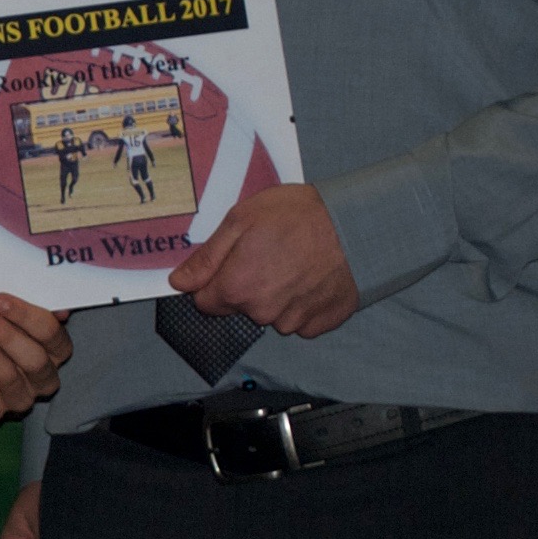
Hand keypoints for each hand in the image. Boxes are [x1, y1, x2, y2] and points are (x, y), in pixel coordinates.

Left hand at [0, 295, 73, 423]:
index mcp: (55, 352)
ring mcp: (20, 399)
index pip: (51, 334)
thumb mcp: (12, 316)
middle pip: (35, 360)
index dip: (26, 316)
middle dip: (8, 337)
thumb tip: (59, 309)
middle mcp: (43, 378)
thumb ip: (30, 308)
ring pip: (9, 380)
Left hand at [166, 185, 360, 337]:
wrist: (357, 225)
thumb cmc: (298, 215)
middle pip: (240, 308)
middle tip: (270, 253)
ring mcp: (295, 321)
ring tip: (295, 262)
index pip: (206, 302)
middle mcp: (263, 313)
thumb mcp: (241, 220)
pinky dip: (303, 303)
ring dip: (277, 295)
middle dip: (247, 285)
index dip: (214, 281)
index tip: (233, 261)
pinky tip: (313, 278)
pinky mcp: (322, 323)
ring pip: (271, 315)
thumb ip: (207, 257)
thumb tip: (179, 282)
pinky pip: (301, 320)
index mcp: (237, 288)